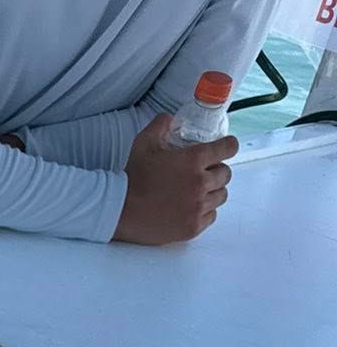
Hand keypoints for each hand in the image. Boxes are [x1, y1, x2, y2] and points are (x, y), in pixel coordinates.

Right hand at [115, 112, 236, 244]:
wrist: (119, 211)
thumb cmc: (132, 177)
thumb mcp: (143, 144)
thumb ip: (160, 126)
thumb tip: (169, 119)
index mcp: (193, 160)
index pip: (228, 148)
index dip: (228, 147)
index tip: (224, 149)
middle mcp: (200, 183)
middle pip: (226, 174)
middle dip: (217, 171)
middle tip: (204, 174)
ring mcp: (197, 207)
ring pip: (221, 196)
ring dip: (212, 192)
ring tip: (198, 192)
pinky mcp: (192, 227)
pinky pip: (211, 217)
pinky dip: (205, 212)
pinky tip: (192, 209)